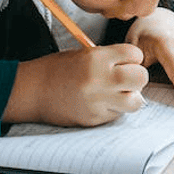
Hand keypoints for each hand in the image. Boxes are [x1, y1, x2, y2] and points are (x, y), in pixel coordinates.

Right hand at [6, 43, 148, 126]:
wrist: (32, 91)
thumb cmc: (58, 70)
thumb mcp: (84, 54)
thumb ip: (110, 59)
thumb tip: (135, 65)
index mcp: (97, 58)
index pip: (135, 54)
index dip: (133, 57)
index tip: (125, 60)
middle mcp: (100, 79)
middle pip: (141, 77)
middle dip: (137, 77)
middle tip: (127, 78)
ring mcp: (97, 101)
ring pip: (136, 102)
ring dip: (130, 97)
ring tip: (117, 93)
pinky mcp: (94, 119)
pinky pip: (117, 114)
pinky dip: (114, 109)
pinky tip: (100, 103)